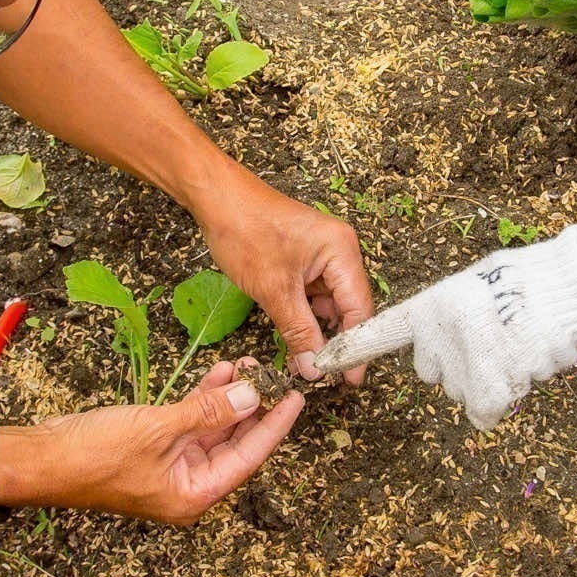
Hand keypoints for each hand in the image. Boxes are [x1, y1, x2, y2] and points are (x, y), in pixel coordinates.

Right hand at [6, 360, 304, 521]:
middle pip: (234, 444)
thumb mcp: (159, 429)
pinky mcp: (153, 448)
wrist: (44, 458)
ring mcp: (170, 467)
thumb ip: (208, 412)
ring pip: (213, 430)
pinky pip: (190, 424)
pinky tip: (217, 375)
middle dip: (252, 407)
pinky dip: (202, 401)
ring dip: (228, 399)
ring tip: (244, 365)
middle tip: (269, 373)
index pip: (248, 457)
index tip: (295, 399)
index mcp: (194, 494)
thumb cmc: (94, 456)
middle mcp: (187, 485)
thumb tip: (251, 394)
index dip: (274, 426)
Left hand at [198, 176, 376, 375]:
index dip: (356, 347)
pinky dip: (305, 314)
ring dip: (318, 329)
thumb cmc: (245, 233)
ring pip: (329, 303)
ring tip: (307, 361)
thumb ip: (299, 332)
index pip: (360, 308)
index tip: (350, 379)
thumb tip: (316, 369)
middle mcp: (340, 251)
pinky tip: (295, 336)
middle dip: (336, 340)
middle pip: (349, 306)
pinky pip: (313, 293)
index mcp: (342, 251)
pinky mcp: (305, 258)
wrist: (216, 198)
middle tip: (324, 374)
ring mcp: (323, 254)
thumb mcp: (273, 290)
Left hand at [303, 226, 576, 430]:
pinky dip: (499, 392)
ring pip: (461, 384)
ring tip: (510, 344)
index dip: (354, 347)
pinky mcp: (491, 388)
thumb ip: (444, 313)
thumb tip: (430, 332)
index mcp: (431, 307)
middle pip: (431, 367)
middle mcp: (440, 337)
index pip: (381, 330)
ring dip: (480, 374)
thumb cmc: (521, 278)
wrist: (566, 289)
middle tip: (485, 336)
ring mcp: (465, 365)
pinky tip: (518, 366)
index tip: (327, 361)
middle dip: (453, 359)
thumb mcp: (471, 285)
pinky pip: (484, 403)